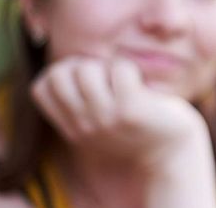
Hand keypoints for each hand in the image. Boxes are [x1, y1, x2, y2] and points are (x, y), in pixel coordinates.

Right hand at [30, 56, 208, 166]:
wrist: (175, 154)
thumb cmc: (142, 124)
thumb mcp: (104, 115)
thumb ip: (85, 96)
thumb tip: (72, 62)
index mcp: (73, 127)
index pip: (40, 88)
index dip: (62, 73)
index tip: (89, 80)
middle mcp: (83, 126)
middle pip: (59, 74)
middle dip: (83, 64)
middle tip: (108, 77)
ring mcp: (105, 119)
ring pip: (86, 70)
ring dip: (107, 66)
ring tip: (124, 81)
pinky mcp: (130, 112)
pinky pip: (120, 69)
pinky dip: (128, 68)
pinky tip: (140, 85)